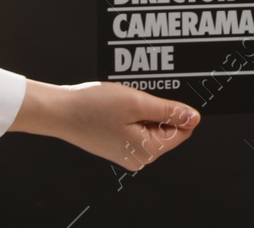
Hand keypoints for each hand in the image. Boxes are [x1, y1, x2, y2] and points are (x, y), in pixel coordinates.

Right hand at [7, 79, 199, 170]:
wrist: (59, 110)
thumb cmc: (92, 107)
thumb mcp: (138, 103)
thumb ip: (169, 112)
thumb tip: (194, 118)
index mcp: (147, 152)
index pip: (182, 131)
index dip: (177, 111)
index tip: (165, 96)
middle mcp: (138, 157)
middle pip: (167, 128)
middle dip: (158, 108)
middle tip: (139, 96)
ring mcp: (127, 150)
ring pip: (152, 123)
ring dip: (145, 107)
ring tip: (127, 99)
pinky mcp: (118, 142)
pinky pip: (137, 123)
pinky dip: (133, 110)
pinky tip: (120, 103)